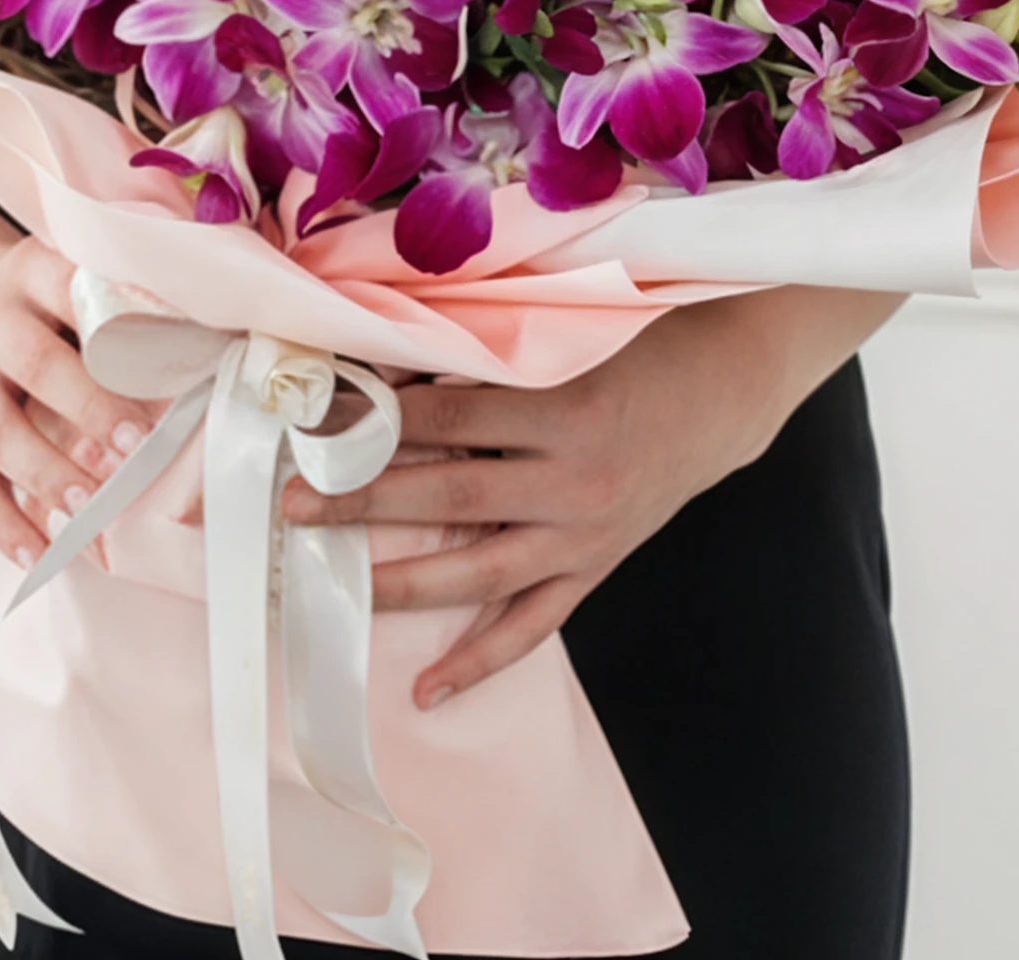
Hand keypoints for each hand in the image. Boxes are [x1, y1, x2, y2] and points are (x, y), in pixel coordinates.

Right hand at [0, 235, 158, 565]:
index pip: (71, 290)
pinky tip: (41, 554)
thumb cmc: (46, 302)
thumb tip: (216, 349)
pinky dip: (5, 526)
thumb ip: (125, 303)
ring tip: (91, 507)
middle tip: (133, 447)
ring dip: (49, 475)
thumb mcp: (74, 277)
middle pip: (36, 365)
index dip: (118, 331)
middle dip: (88, 409)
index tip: (164, 368)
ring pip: (0, 433)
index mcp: (32, 271)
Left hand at [283, 288, 899, 706]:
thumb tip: (391, 365)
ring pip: (478, 572)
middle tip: (292, 503)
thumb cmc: (639, 341)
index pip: (444, 421)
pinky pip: (532, 623)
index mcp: (561, 407)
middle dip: (362, 500)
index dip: (374, 420)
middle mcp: (571, 479)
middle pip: (446, 496)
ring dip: (398, 580)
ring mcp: (584, 532)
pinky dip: (480, 660)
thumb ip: (487, 351)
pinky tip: (427, 688)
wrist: (726, 388)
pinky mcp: (597, 565)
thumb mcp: (569, 330)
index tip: (313, 423)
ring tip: (331, 580)